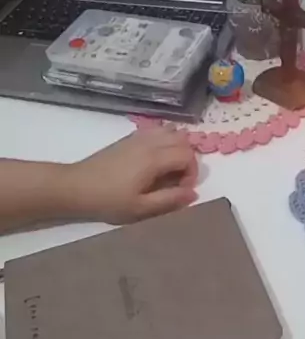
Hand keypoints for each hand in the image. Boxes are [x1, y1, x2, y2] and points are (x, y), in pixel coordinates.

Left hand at [67, 129, 197, 224]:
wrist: (76, 187)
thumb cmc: (108, 201)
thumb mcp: (140, 208)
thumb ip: (169, 199)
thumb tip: (194, 194)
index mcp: (154, 158)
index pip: (188, 155)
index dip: (192, 173)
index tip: (180, 190)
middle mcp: (149, 142)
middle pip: (183, 139)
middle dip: (187, 159)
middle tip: (176, 180)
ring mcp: (138, 137)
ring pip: (171, 131)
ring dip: (177, 148)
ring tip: (168, 169)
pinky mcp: (129, 138)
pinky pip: (156, 131)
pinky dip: (164, 141)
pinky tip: (155, 160)